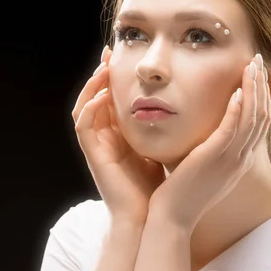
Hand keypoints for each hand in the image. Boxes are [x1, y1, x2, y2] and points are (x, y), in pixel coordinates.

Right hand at [72, 46, 165, 224]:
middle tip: (110, 51)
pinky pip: (83, 126)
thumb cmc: (158, 187)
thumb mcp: (163, 149)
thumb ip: (166, 130)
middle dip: (101, 74)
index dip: (117, 77)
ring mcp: (97, 146)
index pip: (114, 99)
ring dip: (92, 86)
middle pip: (96, 98)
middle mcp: (106, 138)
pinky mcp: (93, 156)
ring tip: (105, 67)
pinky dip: (90, 108)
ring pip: (85, 107)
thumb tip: (187, 108)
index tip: (129, 56)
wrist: (148, 219)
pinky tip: (104, 95)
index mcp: (121, 136)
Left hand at [148, 55, 270, 231]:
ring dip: (253, 90)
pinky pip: (231, 129)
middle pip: (261, 116)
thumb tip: (205, 129)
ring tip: (251, 66)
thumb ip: (209, 148)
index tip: (255, 75)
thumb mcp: (203, 167)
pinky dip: (237, 109)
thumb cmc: (182, 193)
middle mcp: (240, 159)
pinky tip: (236, 90)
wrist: (172, 218)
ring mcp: (230, 160)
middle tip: (257, 62)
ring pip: (251, 119)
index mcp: (239, 161)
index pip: (258, 124)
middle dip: (261, 86)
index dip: (260, 97)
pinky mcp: (213, 159)